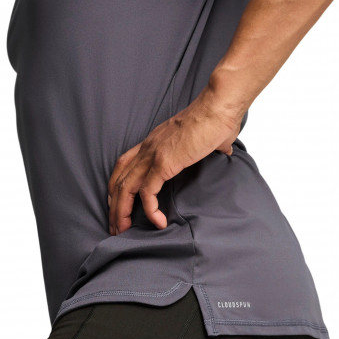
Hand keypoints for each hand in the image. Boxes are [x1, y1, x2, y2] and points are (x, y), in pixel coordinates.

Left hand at [107, 85, 244, 235]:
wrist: (218, 107)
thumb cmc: (217, 118)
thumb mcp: (209, 136)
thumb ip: (213, 144)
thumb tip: (224, 149)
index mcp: (155, 140)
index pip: (125, 164)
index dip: (118, 185)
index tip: (119, 204)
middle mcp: (148, 147)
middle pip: (119, 178)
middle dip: (114, 205)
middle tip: (116, 226)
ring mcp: (154, 154)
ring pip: (126, 188)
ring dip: (122, 212)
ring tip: (125, 230)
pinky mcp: (164, 163)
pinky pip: (148, 192)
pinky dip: (150, 210)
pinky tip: (158, 222)